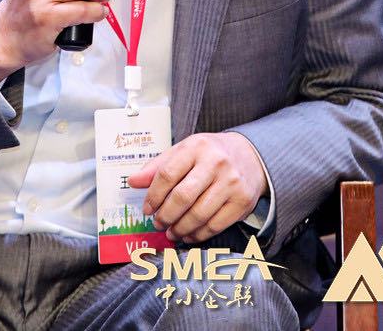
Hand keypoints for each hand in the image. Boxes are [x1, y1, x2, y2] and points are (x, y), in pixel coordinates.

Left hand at [127, 132, 266, 243]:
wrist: (250, 156)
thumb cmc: (210, 154)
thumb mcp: (183, 151)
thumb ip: (158, 166)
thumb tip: (132, 181)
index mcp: (196, 147)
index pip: (167, 174)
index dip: (153, 196)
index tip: (147, 209)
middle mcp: (216, 163)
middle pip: (182, 197)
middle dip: (165, 216)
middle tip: (158, 224)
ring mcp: (231, 183)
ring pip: (198, 214)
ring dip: (180, 228)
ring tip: (171, 232)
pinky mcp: (242, 201)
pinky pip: (215, 225)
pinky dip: (199, 234)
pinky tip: (189, 234)